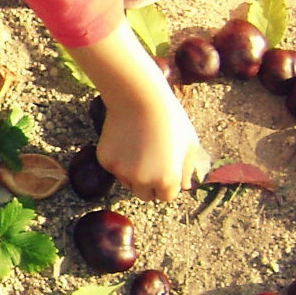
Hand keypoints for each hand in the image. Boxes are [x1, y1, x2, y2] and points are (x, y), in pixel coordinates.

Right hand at [96, 86, 211, 202]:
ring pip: (127, 181)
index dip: (166, 183)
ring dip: (132, 172)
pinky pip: (113, 167)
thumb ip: (188, 169)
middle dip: (148, 184)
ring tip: (138, 145)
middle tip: (150, 161)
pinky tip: (125, 139)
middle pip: (145, 195)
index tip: (164, 170)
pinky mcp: (105, 162)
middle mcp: (143, 181)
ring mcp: (121, 172)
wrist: (139, 98)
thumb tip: (183, 186)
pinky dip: (118, 159)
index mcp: (167, 180)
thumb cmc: (169, 118)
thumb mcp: (190, 144)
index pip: (165, 197)